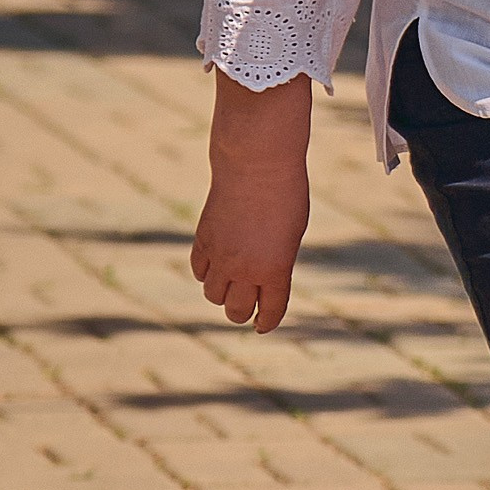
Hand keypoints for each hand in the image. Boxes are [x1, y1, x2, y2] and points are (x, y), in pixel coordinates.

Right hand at [189, 71, 311, 331]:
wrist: (256, 164)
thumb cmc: (285, 196)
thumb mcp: (291, 234)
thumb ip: (277, 263)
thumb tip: (262, 282)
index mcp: (275, 271)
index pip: (268, 312)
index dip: (265, 323)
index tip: (262, 325)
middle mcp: (244, 269)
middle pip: (234, 311)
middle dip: (242, 311)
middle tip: (246, 306)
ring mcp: (220, 256)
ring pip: (212, 295)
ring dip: (222, 293)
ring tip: (232, 282)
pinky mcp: (202, 240)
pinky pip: (199, 271)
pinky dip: (207, 272)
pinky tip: (217, 263)